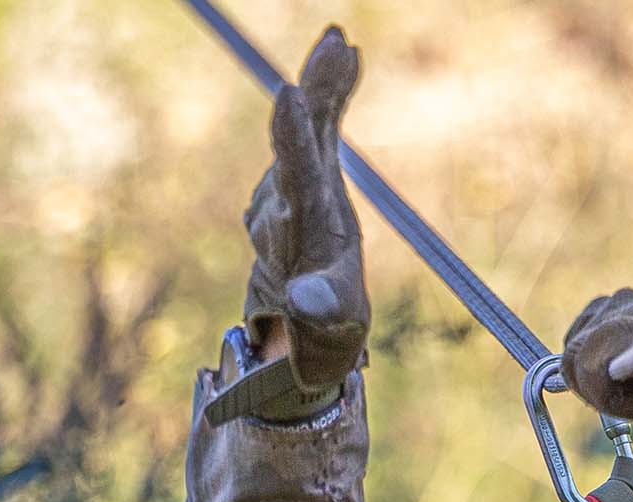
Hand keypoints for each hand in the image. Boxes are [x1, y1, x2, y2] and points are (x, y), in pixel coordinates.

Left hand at [243, 26, 369, 390]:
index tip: (290, 95)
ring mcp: (293, 187)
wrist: (302, 323)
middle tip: (331, 49)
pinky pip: (320, 127)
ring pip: (308, 126)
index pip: (294, 177)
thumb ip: (321, 306)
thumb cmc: (325, 327)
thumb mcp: (331, 322)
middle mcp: (286, 203)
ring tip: (340, 43)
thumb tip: (305, 301)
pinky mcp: (306, 176)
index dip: (292, 136)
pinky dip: (333, 94)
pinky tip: (346, 55)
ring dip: (324, 84)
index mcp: (297, 232)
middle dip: (314, 94)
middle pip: (299, 140)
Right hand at [561, 288, 632, 466]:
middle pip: (581, 355)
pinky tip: (615, 375)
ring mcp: (621, 300)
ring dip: (593, 381)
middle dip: (600, 391)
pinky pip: (572, 345)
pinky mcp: (602, 305)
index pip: (601, 361)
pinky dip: (586, 368)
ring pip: (573, 352)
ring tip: (628, 389)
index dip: (609, 396)